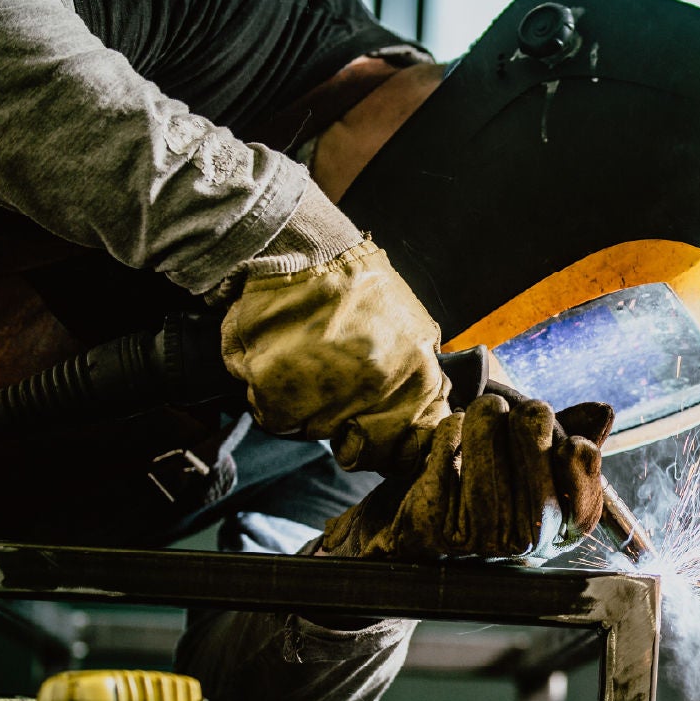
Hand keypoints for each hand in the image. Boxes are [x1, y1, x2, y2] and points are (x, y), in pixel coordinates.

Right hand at [220, 240, 449, 475]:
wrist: (305, 250)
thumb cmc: (361, 285)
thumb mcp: (416, 328)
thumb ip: (421, 377)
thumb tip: (428, 415)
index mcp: (416, 382)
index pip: (410, 450)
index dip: (391, 446)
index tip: (376, 430)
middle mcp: (374, 396)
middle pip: (358, 447)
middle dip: (346, 427)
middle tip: (333, 385)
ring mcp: (323, 399)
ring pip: (311, 431)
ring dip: (306, 405)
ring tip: (307, 358)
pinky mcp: (276, 394)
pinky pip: (273, 415)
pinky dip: (271, 394)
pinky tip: (281, 358)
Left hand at [320, 391, 612, 562]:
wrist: (418, 543)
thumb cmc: (486, 500)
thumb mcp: (532, 476)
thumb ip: (566, 444)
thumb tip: (604, 413)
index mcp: (556, 535)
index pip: (584, 505)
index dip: (579, 465)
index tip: (568, 440)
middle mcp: (523, 545)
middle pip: (536, 469)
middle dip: (529, 425)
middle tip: (520, 407)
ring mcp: (479, 540)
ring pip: (487, 461)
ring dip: (485, 419)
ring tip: (485, 406)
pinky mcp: (437, 528)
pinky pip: (445, 459)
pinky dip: (450, 432)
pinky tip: (454, 427)